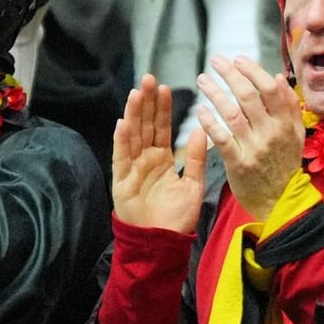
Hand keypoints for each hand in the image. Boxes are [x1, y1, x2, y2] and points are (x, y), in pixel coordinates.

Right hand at [111, 75, 207, 232]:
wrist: (162, 244)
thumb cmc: (177, 218)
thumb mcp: (193, 184)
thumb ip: (197, 157)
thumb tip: (202, 129)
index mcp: (162, 159)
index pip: (161, 128)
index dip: (162, 109)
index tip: (164, 87)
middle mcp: (145, 159)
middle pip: (145, 126)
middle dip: (146, 103)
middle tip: (148, 79)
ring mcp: (132, 169)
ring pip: (132, 136)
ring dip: (133, 114)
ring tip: (136, 93)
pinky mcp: (121, 181)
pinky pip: (121, 157)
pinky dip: (121, 141)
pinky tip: (123, 123)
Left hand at [195, 55, 304, 220]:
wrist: (279, 201)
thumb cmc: (284, 164)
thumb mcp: (295, 134)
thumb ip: (289, 105)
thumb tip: (277, 76)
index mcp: (286, 123)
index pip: (270, 89)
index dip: (253, 71)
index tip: (238, 59)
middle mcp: (271, 133)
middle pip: (248, 96)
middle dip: (230, 74)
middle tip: (215, 61)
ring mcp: (254, 148)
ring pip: (232, 113)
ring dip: (215, 92)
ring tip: (202, 79)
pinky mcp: (238, 163)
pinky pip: (221, 137)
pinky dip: (210, 122)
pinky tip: (200, 110)